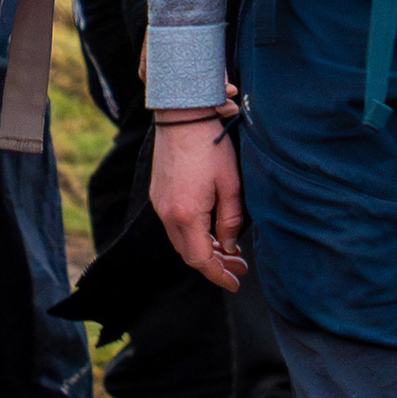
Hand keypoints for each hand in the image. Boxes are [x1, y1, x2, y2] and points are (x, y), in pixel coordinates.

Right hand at [150, 116, 246, 289]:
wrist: (181, 115)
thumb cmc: (209, 145)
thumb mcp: (230, 184)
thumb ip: (230, 221)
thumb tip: (229, 246)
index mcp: (186, 215)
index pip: (200, 259)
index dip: (219, 275)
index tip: (235, 282)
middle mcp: (167, 214)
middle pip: (188, 254)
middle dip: (214, 264)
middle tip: (238, 265)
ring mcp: (159, 203)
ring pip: (180, 240)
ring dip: (203, 248)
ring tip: (228, 249)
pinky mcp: (158, 193)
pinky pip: (174, 225)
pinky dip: (192, 234)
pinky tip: (209, 229)